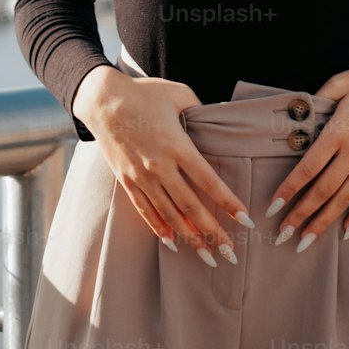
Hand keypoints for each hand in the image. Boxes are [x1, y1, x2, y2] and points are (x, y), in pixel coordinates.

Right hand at [72, 65, 255, 265]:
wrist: (103, 100)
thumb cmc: (145, 93)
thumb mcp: (179, 94)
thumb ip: (200, 109)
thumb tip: (217, 118)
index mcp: (178, 145)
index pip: (208, 181)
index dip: (227, 203)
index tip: (245, 220)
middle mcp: (160, 166)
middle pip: (191, 206)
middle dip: (214, 232)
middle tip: (231, 254)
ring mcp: (142, 176)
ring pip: (169, 214)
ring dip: (189, 237)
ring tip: (207, 255)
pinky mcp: (127, 180)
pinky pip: (145, 210)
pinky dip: (159, 228)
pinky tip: (172, 242)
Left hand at [262, 59, 348, 251]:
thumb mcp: (341, 82)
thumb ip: (317, 98)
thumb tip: (297, 113)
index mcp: (338, 132)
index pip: (307, 168)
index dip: (289, 190)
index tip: (273, 207)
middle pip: (322, 191)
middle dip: (300, 215)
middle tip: (281, 235)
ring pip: (343, 200)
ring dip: (323, 223)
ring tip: (305, 241)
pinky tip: (345, 231)